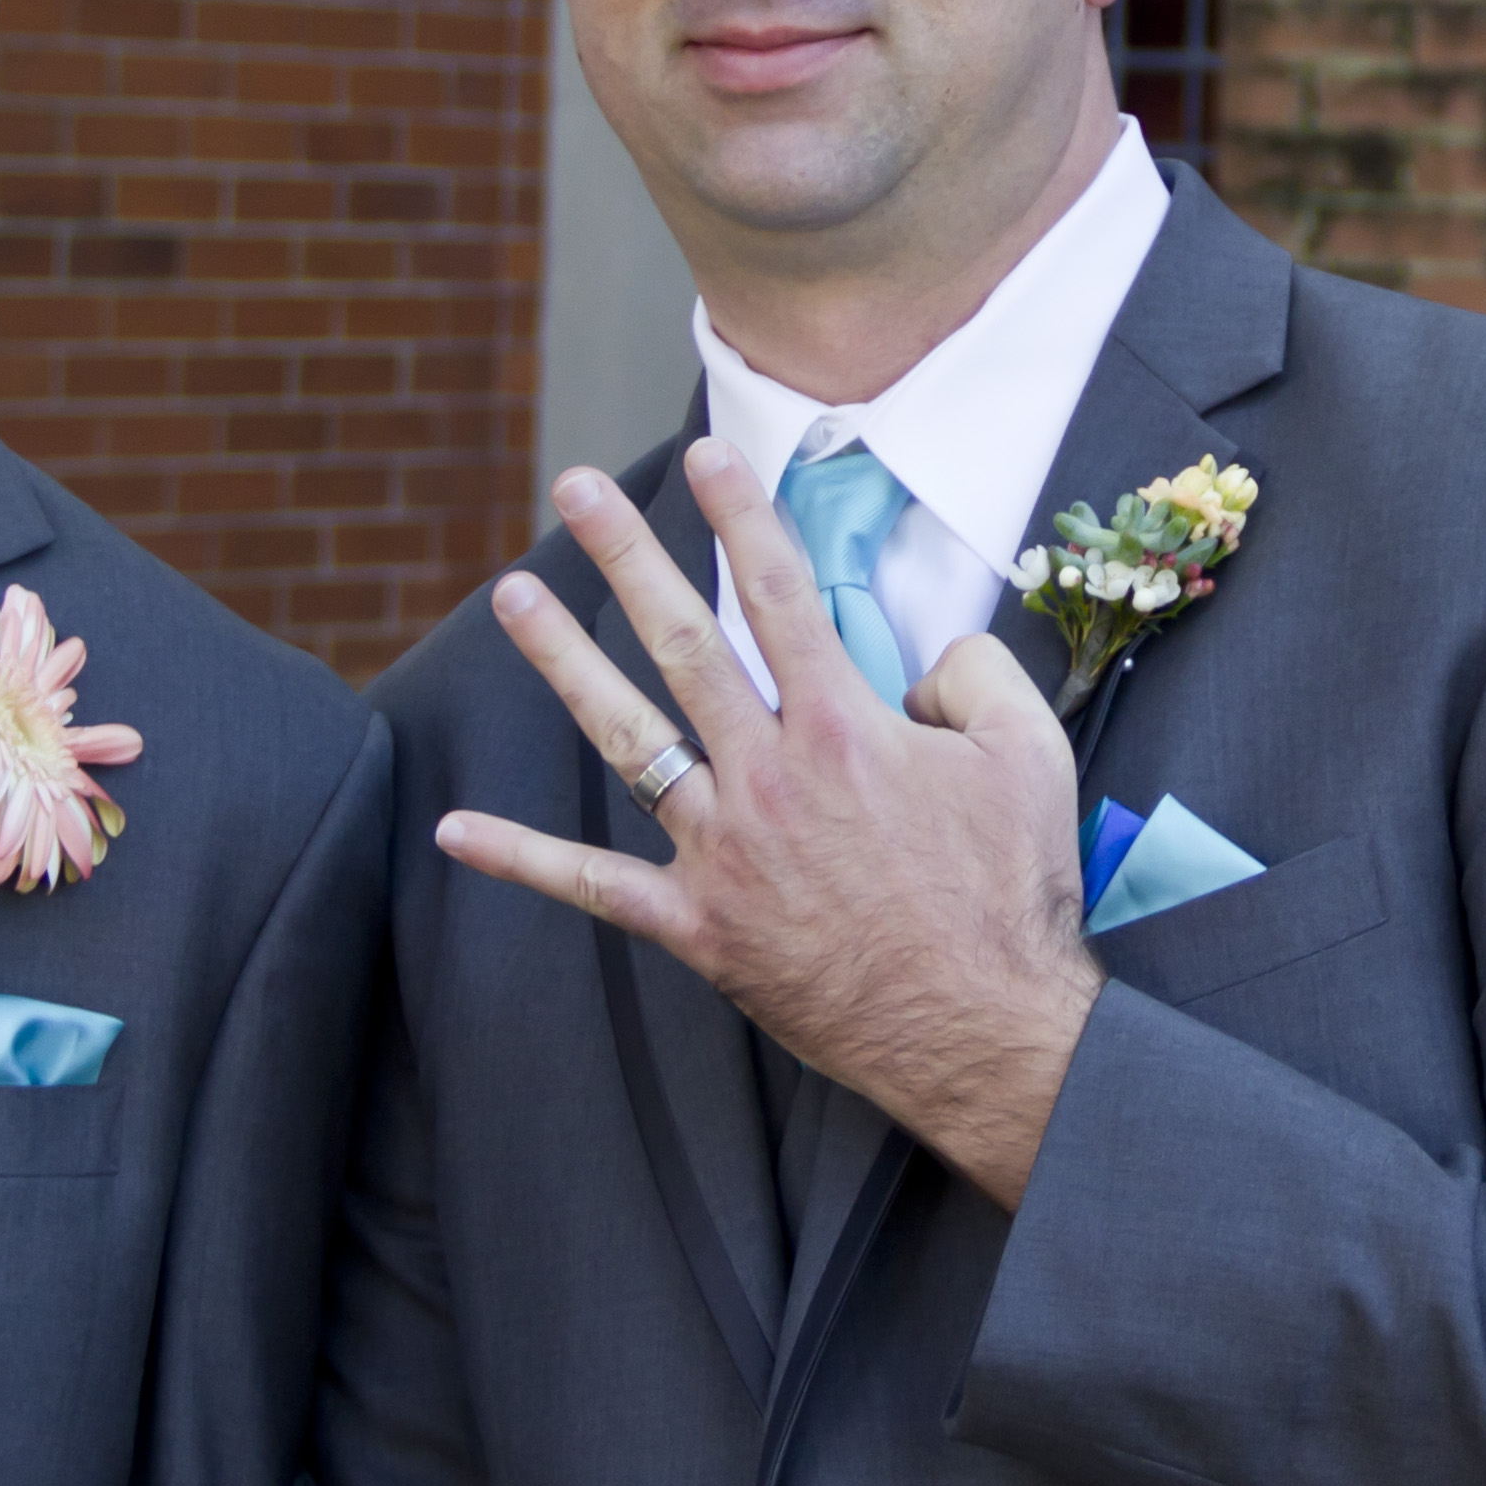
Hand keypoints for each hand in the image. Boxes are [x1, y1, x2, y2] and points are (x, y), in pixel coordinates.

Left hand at [436, 441, 1102, 1207]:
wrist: (987, 1028)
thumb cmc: (1012, 891)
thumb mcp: (1031, 756)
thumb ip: (976, 676)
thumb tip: (928, 660)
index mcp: (845, 726)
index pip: (778, 593)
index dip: (740, 516)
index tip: (703, 457)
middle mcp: (769, 775)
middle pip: (684, 641)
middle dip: (627, 554)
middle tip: (578, 487)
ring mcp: (724, 851)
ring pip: (628, 736)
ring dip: (564, 659)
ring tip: (512, 593)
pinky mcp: (700, 926)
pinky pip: (595, 888)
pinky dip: (523, 860)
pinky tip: (454, 829)